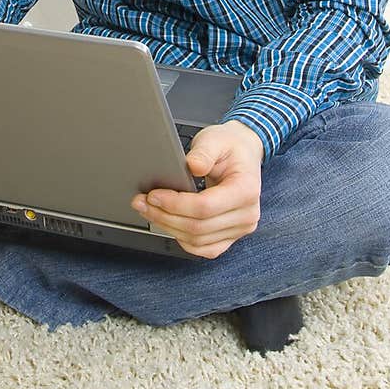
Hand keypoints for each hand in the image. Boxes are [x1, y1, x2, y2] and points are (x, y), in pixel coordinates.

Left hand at [131, 121, 263, 257]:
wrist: (243, 154)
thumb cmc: (229, 147)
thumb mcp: (215, 139)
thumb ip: (204, 151)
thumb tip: (193, 166)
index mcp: (246, 189)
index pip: (205, 207)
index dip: (176, 204)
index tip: (153, 195)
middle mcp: (247, 214)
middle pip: (199, 227)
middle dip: (165, 216)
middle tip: (142, 202)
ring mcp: (240, 228)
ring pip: (198, 241)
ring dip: (169, 228)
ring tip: (149, 211)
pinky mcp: (231, 236)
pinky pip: (205, 249)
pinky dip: (183, 240)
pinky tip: (168, 224)